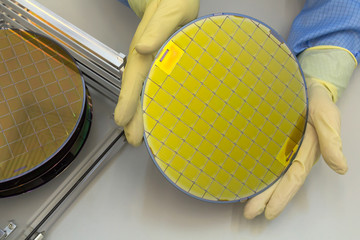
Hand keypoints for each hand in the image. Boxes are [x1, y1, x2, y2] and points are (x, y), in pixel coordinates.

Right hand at [114, 0, 199, 145]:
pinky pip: (148, 86)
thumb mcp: (169, 13)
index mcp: (146, 49)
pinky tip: (148, 114)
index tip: (122, 120)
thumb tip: (142, 48)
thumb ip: (157, 30)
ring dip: (137, 114)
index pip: (135, 78)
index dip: (129, 100)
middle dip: (133, 116)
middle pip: (135, 90)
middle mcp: (143, 58)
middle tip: (132, 140)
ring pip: (140, 91)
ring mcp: (148, 62)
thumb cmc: (173, 4)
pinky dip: (145, 103)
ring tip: (135, 136)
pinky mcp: (156, 64)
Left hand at [243, 77, 347, 219]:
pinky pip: (267, 161)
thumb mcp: (326, 117)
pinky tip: (249, 179)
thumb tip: (341, 168)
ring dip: (260, 190)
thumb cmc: (319, 102)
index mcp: (307, 153)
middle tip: (249, 214)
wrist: (310, 88)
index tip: (268, 212)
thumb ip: (331, 140)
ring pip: (272, 174)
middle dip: (265, 199)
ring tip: (245, 205)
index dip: (281, 196)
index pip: (293, 179)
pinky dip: (259, 173)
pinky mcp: (277, 142)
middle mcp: (295, 155)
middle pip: (279, 181)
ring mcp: (286, 150)